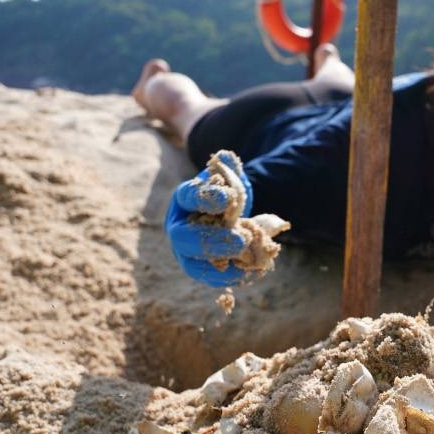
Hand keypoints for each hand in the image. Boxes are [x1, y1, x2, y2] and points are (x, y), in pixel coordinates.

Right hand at [165, 153, 253, 286]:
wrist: (226, 215)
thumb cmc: (225, 193)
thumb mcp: (227, 176)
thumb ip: (227, 167)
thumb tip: (225, 156)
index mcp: (183, 198)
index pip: (189, 197)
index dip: (208, 197)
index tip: (230, 198)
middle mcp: (179, 227)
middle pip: (184, 238)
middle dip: (213, 240)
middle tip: (241, 239)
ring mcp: (185, 251)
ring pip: (193, 264)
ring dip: (222, 264)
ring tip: (248, 258)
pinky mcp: (199, 268)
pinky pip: (210, 278)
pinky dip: (232, 277)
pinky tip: (254, 271)